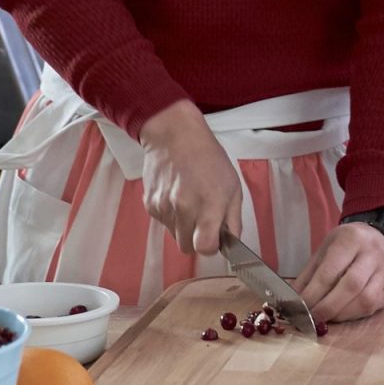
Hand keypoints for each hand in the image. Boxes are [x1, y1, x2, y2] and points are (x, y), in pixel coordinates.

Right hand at [137, 99, 241, 256]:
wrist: (175, 136)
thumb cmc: (208, 158)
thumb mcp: (233, 186)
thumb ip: (233, 219)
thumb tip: (232, 243)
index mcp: (209, 204)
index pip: (205, 248)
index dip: (211, 246)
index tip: (215, 238)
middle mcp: (184, 208)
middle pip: (187, 248)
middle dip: (196, 239)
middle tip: (203, 220)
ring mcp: (164, 208)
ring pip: (174, 236)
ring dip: (183, 227)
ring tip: (190, 201)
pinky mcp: (150, 205)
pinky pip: (163, 223)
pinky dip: (171, 216)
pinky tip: (177, 195)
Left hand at [295, 221, 383, 323]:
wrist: (380, 237)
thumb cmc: (347, 245)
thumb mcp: (325, 250)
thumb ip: (309, 274)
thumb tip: (294, 299)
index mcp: (351, 239)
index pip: (330, 271)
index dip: (313, 293)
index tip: (300, 307)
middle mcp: (372, 254)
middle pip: (350, 286)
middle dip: (328, 306)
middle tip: (312, 317)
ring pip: (365, 299)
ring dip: (341, 314)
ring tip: (326, 318)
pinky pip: (373, 307)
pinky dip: (353, 315)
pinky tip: (341, 315)